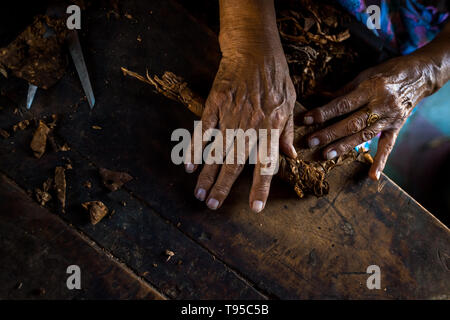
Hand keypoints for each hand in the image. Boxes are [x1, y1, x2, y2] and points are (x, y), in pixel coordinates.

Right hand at [184, 0, 296, 211]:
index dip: (260, 188)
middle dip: (223, 187)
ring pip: (217, 151)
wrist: (254, 48)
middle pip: (234, 163)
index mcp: (270, 129)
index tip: (255, 208)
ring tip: (198, 194)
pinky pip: (203, 130)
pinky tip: (188, 164)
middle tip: (211, 206)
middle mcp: (250, 126)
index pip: (265, 164)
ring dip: (206, 174)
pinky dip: (195, 148)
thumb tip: (291, 157)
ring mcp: (230, 116)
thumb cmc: (276, 76)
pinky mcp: (214, 105)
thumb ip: (288, 132)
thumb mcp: (290, 103)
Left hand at [302, 55, 436, 179]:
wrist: (419, 76)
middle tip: (311, 142)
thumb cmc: (387, 73)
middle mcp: (380, 105)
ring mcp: (390, 119)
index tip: (306, 120)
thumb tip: (319, 98)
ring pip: (364, 136)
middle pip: (352, 123)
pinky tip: (373, 176)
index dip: (323, 113)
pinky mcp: (396, 128)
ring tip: (326, 155)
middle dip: (330, 133)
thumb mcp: (364, 76)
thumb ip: (343, 91)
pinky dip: (381, 161)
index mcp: (370, 89)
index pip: (343, 104)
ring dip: (344, 146)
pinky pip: (388, 146)